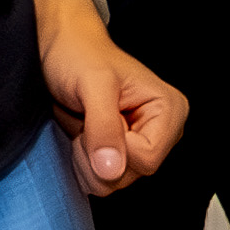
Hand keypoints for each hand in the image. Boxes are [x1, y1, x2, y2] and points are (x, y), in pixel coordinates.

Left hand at [33, 0, 185, 192]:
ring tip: (84, 123)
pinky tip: (83, 133)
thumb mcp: (92, 86)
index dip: (113, 147)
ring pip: (112, 181)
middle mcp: (162, 132)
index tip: (95, 116)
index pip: (147, 159)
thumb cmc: (79, 55)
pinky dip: (82, 160)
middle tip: (86, 119)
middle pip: (129, 176)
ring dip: (85, 158)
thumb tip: (112, 170)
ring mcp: (141, 144)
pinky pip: (100, 178)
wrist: (61, 47)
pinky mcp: (121, 153)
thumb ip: (104, 127)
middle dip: (96, 154)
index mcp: (169, 111)